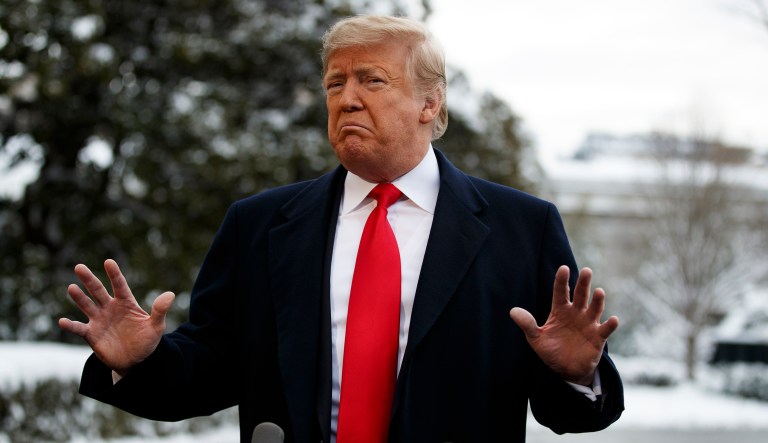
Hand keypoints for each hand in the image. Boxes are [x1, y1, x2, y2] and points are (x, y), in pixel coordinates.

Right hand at [58, 259, 174, 375]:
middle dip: (89, 280)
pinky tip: (62, 321)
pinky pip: (79, 328)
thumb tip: (170, 294)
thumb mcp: (156, 326)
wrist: (136, 361)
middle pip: (98, 291)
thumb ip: (160, 310)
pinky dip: (70, 325)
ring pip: (87, 305)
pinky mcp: (91, 334)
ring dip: (79, 297)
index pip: (120, 285)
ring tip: (72, 287)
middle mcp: (110, 308)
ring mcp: (99, 320)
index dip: (115, 274)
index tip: (109, 262)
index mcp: (126, 303)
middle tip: (79, 267)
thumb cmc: (147, 341)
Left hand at [509, 265, 618, 384]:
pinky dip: (610, 325)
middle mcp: (576, 313)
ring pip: (594, 308)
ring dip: (597, 301)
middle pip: (580, 295)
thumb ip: (527, 324)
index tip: (563, 268)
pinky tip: (613, 320)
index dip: (562, 281)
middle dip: (583, 283)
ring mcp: (588, 324)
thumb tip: (513, 311)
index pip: (561, 292)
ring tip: (599, 291)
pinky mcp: (598, 337)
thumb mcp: (536, 338)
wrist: (565, 370)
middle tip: (586, 271)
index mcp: (560, 310)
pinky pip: (605, 329)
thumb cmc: (551, 351)